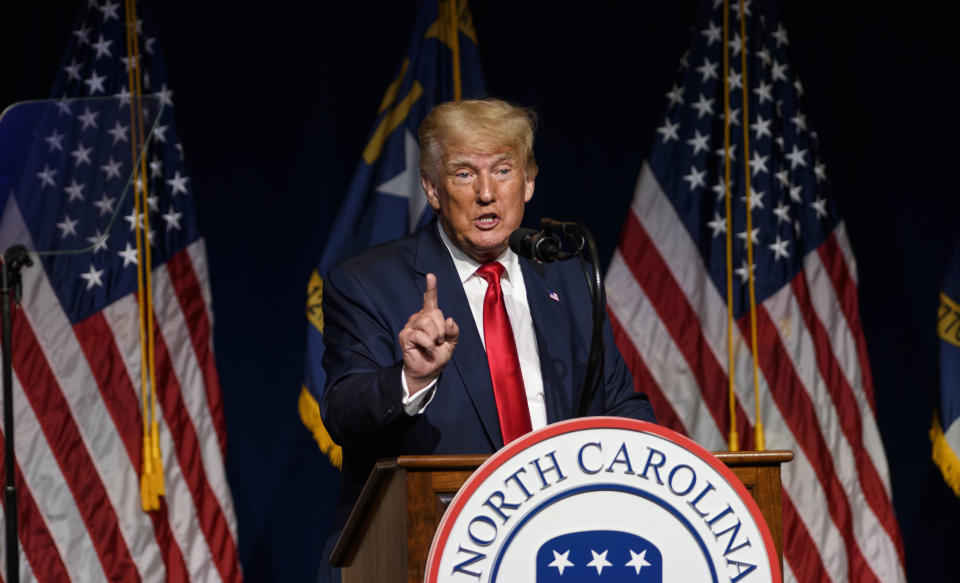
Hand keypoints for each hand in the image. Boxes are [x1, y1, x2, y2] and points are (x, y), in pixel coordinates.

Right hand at [399, 273, 458, 392]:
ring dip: (435, 337)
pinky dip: (429, 344)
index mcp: (430, 317)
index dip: (431, 288)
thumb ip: (453, 331)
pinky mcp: (405, 335)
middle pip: (434, 313)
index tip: (430, 276)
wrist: (428, 371)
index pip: (430, 300)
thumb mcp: (451, 342)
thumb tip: (449, 320)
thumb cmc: (438, 355)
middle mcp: (419, 318)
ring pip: (427, 322)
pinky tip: (427, 349)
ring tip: (432, 345)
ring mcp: (411, 326)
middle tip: (439, 341)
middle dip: (442, 329)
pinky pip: (421, 335)